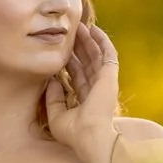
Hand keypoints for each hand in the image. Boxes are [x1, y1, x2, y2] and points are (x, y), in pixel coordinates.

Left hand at [45, 22, 118, 153]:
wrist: (90, 135)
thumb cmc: (74, 132)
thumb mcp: (56, 116)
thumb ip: (53, 99)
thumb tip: (51, 81)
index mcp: (86, 101)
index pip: (78, 76)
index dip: (70, 63)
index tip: (61, 52)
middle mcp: (97, 90)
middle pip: (87, 63)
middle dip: (79, 48)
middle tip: (70, 33)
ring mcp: (105, 82)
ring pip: (97, 55)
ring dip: (89, 41)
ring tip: (79, 27)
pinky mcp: (111, 76)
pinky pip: (108, 53)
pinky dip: (102, 41)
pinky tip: (94, 30)